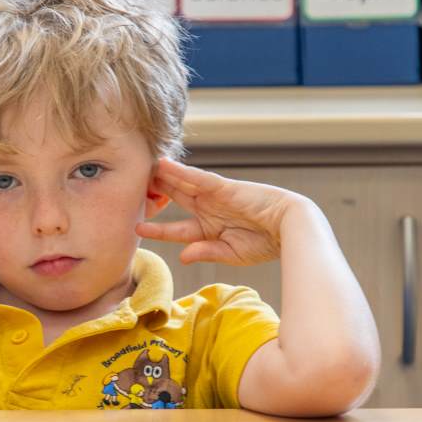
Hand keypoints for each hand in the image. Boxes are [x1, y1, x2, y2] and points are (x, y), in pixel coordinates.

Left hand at [136, 159, 300, 265]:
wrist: (289, 228)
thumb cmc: (265, 243)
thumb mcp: (231, 253)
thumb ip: (206, 252)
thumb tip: (183, 257)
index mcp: (208, 230)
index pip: (176, 230)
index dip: (157, 230)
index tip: (137, 230)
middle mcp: (208, 210)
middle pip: (175, 200)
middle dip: (155, 194)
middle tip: (132, 188)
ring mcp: (214, 197)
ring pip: (181, 185)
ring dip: (162, 178)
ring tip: (141, 171)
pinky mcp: (222, 186)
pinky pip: (197, 178)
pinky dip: (180, 171)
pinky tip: (163, 165)